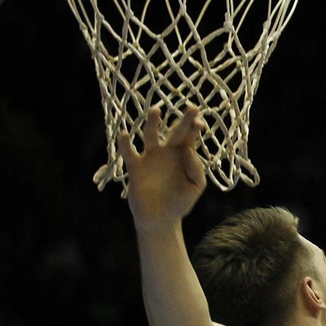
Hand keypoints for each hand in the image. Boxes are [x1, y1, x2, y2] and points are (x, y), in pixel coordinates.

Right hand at [119, 105, 207, 227]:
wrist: (161, 219)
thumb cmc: (180, 202)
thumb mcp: (195, 187)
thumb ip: (196, 169)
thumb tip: (190, 150)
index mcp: (183, 156)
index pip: (191, 137)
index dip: (195, 128)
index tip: (200, 122)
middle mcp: (167, 153)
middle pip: (175, 131)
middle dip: (184, 120)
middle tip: (192, 107)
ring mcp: (150, 158)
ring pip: (150, 136)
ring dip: (152, 123)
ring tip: (156, 111)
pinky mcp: (136, 167)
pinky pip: (129, 153)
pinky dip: (125, 144)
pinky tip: (125, 134)